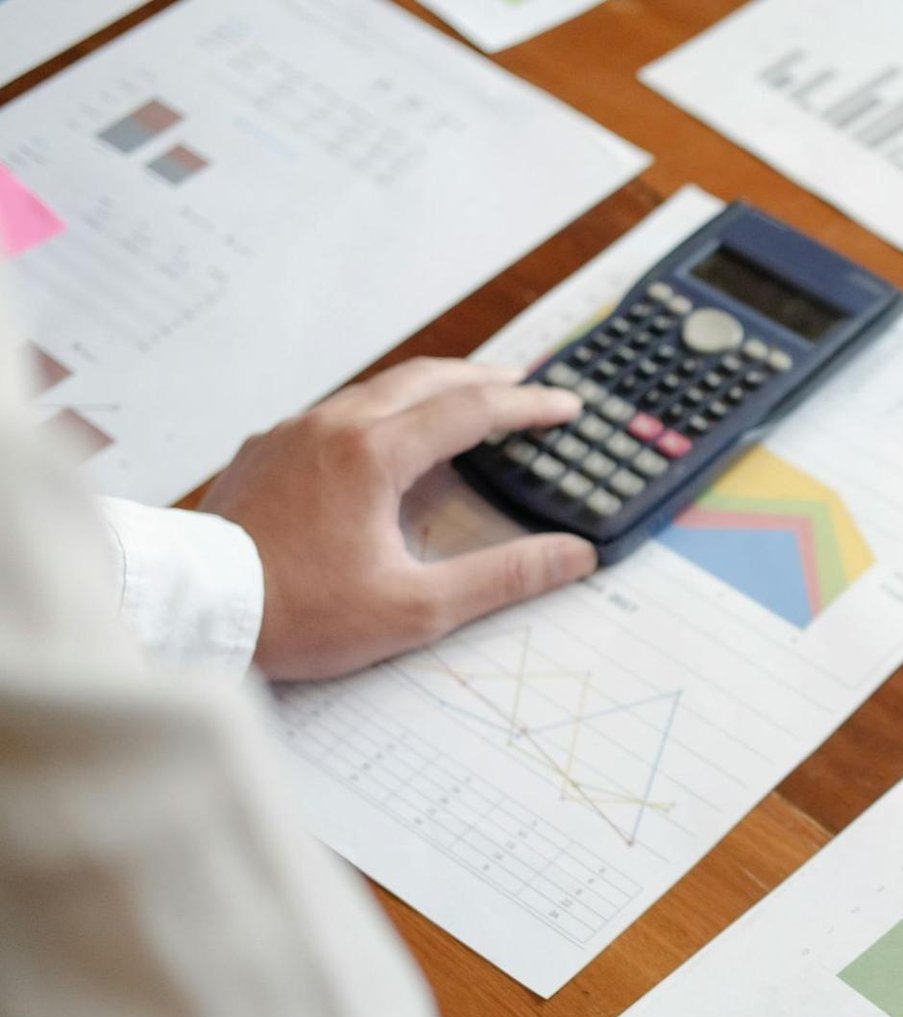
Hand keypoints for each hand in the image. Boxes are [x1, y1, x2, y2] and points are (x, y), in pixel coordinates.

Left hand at [200, 359, 594, 680]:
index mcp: (374, 454)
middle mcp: (333, 427)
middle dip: (483, 379)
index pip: (472, 411)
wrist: (191, 609)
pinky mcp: (266, 451)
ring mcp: (294, 433)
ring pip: (378, 389)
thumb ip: (502, 577)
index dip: (528, 408)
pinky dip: (384, 409)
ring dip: (432, 389)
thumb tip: (572, 555)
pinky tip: (389, 435)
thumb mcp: (416, 608)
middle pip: (425, 379)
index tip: (567, 408)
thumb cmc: (297, 613)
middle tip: (525, 385)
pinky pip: (338, 411)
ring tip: (466, 402)